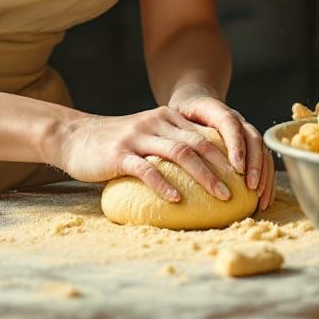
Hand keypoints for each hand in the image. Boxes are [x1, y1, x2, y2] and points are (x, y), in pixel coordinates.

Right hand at [54, 106, 237, 202]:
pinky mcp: (120, 154)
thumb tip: (205, 167)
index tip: (243, 175)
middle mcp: (155, 122)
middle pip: (197, 143)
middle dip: (223, 167)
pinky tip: (176, 201)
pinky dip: (164, 185)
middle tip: (240, 189)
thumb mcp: (147, 132)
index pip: (204, 133)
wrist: (75, 136)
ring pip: (179, 153)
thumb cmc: (115, 141)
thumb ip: (170, 141)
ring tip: (220, 196)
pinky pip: (147, 169)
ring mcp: (137, 137)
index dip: (227, 153)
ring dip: (203, 176)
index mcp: (165, 117)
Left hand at [168, 85, 274, 211]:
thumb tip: (166, 157)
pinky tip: (262, 198)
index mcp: (215, 109)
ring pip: (262, 148)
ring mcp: (244, 129)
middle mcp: (234, 118)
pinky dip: (266, 178)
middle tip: (250, 187)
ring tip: (259, 198)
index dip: (236, 145)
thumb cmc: (180, 114)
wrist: (193, 99)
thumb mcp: (173, 117)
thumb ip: (172, 131)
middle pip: (252, 137)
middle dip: (255, 163)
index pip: (230, 123)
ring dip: (264, 174)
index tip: (237, 168)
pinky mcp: (248, 142)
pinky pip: (263, 158)